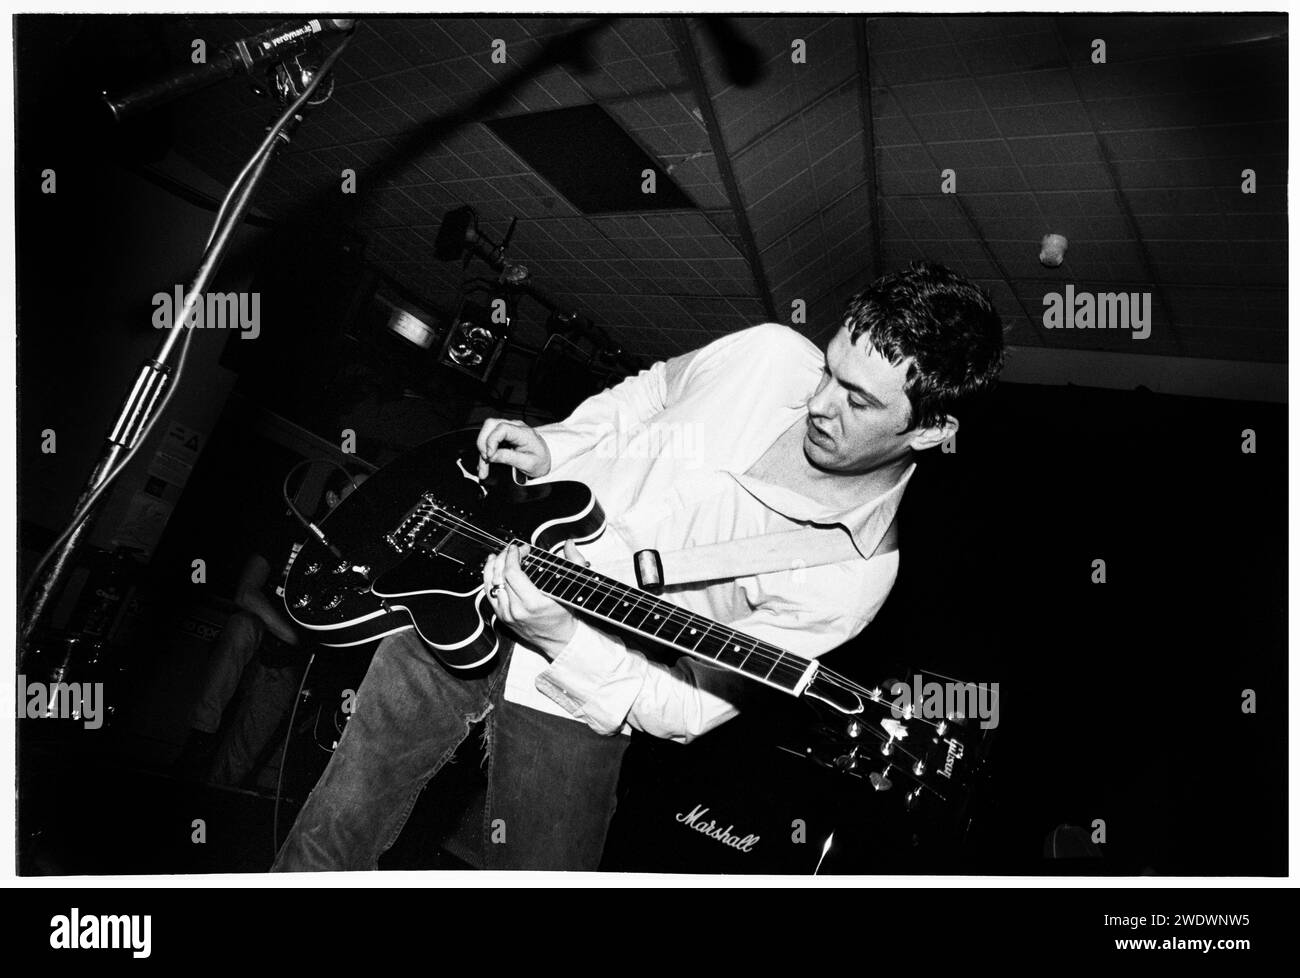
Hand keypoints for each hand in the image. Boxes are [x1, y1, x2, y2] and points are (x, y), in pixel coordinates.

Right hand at [476, 418, 551, 479]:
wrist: (546, 457)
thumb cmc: (540, 459)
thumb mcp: (528, 463)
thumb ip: (510, 458)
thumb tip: (492, 456)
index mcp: (523, 432)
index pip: (502, 428)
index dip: (492, 440)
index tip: (490, 455)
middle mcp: (515, 427)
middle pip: (490, 424)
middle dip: (483, 442)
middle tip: (486, 458)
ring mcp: (508, 429)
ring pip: (487, 431)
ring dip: (482, 449)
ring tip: (483, 468)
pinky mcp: (504, 435)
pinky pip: (489, 439)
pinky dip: (485, 452)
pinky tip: (484, 465)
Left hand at [482, 540, 587, 658]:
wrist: (559, 639)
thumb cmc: (565, 615)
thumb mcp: (573, 588)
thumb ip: (575, 562)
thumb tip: (569, 544)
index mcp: (534, 603)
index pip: (513, 573)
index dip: (513, 556)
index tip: (519, 548)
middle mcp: (517, 610)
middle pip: (500, 576)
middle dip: (505, 557)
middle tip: (512, 550)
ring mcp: (507, 614)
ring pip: (491, 584)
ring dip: (494, 566)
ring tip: (499, 555)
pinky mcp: (502, 617)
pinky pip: (489, 594)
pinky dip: (488, 579)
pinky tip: (492, 568)